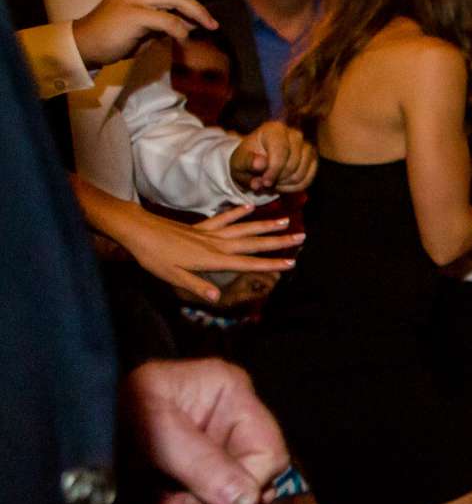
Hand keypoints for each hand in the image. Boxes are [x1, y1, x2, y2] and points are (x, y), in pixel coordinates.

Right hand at [71, 0, 236, 65]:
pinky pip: (167, 20)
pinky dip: (180, 30)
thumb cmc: (119, 35)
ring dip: (199, 13)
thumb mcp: (150, 24)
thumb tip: (197, 21)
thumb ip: (170, 19)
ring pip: (177, 0)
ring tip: (211, 26)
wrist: (86, 43)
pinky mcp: (133, 13)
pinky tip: (184, 39)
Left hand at [109, 202, 300, 303]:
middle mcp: (216, 244)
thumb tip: (216, 297)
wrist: (137, 230)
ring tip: (285, 220)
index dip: (270, 264)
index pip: (247, 262)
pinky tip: (250, 207)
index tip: (291, 262)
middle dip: (278, 241)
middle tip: (301, 236)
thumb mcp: (172, 276)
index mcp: (211, 259)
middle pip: (253, 243)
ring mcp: (209, 233)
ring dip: (265, 225)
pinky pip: (224, 218)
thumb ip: (196, 285)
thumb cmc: (153, 256)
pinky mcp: (201, 227)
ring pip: (244, 228)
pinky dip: (238, 212)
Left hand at [123, 358, 287, 503]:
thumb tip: (246, 501)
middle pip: (252, 490)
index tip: (203, 501)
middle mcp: (230, 428)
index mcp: (230, 396)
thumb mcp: (152, 423)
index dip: (244, 486)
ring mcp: (213, 460)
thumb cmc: (107, 404)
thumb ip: (198, 460)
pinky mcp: (192, 486)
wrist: (66, 418)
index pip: (269, 454)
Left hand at [231, 121, 317, 192]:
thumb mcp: (239, 161)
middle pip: (292, 165)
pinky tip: (283, 185)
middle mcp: (295, 134)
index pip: (281, 151)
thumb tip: (261, 164)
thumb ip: (247, 162)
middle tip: (265, 183)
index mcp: (274, 129)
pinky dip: (294, 187)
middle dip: (277, 179)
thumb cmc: (248, 159)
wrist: (257, 161)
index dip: (273, 170)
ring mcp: (307, 146)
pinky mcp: (313, 159)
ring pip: (301, 174)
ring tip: (273, 183)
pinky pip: (308, 179)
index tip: (264, 182)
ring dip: (285, 184)